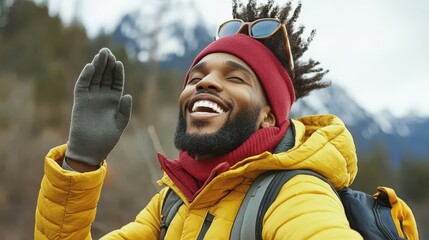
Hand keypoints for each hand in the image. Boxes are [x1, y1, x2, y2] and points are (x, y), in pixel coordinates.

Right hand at [65, 48, 131, 165]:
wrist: (89, 150)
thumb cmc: (106, 139)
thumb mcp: (120, 124)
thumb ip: (124, 110)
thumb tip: (128, 95)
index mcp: (113, 100)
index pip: (116, 82)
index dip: (117, 72)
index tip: (119, 63)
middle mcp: (102, 96)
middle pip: (105, 76)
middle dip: (107, 64)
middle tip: (108, 51)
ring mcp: (90, 97)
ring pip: (94, 77)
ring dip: (97, 66)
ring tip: (101, 54)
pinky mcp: (80, 101)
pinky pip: (82, 85)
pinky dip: (86, 76)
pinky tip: (91, 67)